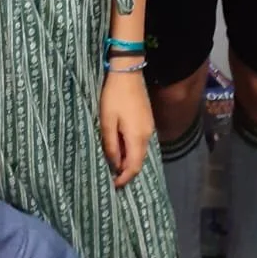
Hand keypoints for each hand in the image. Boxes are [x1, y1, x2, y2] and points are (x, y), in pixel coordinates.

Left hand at [100, 69, 153, 188]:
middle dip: (126, 171)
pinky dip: (132, 149)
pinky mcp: (147, 120)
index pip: (133, 166)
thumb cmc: (114, 97)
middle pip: (139, 161)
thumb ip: (111, 145)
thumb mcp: (107, 122)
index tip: (113, 185)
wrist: (127, 72)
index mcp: (137, 137)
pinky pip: (141, 142)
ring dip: (129, 160)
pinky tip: (121, 147)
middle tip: (112, 177)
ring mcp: (149, 126)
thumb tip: (115, 165)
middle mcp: (147, 135)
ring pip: (140, 151)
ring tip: (114, 163)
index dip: (124, 178)